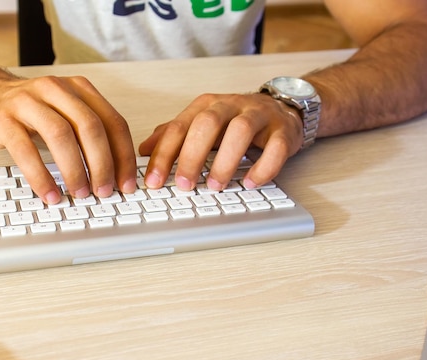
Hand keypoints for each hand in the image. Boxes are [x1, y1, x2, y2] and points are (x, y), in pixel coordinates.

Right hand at [0, 75, 137, 203]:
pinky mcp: (4, 119)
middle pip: (90, 127)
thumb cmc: (34, 110)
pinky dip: (41, 176)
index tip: (127, 183)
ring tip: (80, 193)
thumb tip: (116, 174)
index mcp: (80, 89)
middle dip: (102, 164)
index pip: (113, 122)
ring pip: (60, 136)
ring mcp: (28, 102)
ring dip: (74, 170)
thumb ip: (90, 134)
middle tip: (105, 191)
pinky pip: (26, 151)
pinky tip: (50, 194)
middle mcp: (56, 89)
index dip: (124, 156)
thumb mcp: (67, 112)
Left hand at [138, 92, 303, 190]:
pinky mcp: (283, 130)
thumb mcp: (201, 124)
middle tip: (184, 184)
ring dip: (225, 160)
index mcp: (206, 106)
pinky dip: (263, 167)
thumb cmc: (236, 120)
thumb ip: (174, 135)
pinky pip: (275, 147)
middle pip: (207, 123)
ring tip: (216, 186)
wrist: (282, 108)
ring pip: (240, 130)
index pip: (179, 127)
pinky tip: (250, 183)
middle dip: (192, 155)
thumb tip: (143, 150)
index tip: (154, 181)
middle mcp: (231, 105)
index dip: (164, 155)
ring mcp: (259, 115)